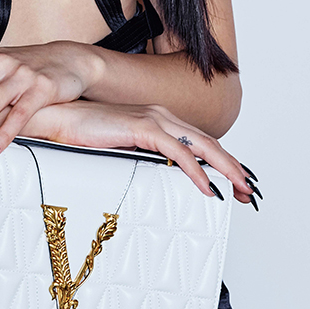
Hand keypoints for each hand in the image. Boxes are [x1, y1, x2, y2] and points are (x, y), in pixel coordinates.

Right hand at [32, 98, 257, 204]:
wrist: (59, 117)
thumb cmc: (85, 134)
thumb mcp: (122, 149)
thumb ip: (143, 157)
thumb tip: (159, 179)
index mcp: (159, 120)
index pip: (200, 142)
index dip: (223, 162)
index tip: (237, 184)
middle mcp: (162, 116)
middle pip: (209, 143)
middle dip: (233, 168)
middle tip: (250, 193)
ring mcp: (154, 119)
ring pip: (202, 146)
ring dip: (225, 169)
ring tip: (239, 190)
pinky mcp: (142, 126)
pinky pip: (178, 152)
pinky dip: (196, 170)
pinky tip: (207, 186)